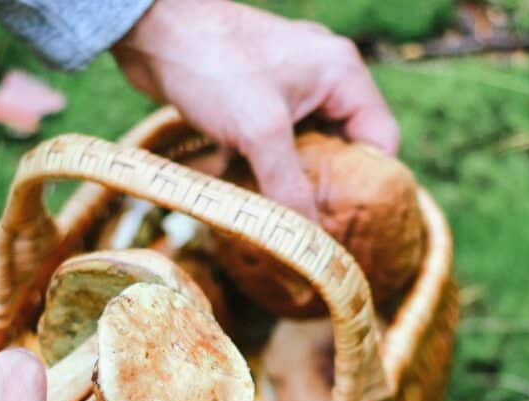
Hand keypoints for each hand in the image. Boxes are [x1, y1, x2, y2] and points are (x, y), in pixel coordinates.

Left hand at [112, 0, 398, 217]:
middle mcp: (323, 77)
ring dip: (293, 180)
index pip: (381, 139)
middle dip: (330, 186)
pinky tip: (249, 191)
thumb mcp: (260, 132)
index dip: (370, 183)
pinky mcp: (256, 96)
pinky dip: (267, 167)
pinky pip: (277, 142)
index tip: (351, 222)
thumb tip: (310, 242)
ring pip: (308, 147)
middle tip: (314, 226)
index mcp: (342, 74)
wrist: (148, 29)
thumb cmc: (211, 65)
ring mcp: (289, 86)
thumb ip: (289, 187)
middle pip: (345, 147)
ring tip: (281, 214)